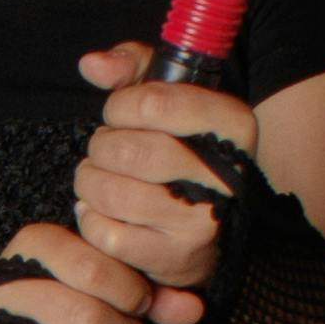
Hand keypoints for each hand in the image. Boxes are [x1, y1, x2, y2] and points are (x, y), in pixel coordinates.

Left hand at [71, 40, 260, 323]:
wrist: (213, 222)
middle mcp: (226, 175)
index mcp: (234, 124)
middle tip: (106, 150)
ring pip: (113, 193)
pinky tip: (102, 211)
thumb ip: (133, 67)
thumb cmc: (181, 147)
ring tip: (100, 178)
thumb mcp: (170, 95)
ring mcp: (203, 221)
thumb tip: (90, 64)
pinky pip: (109, 235)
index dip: (121, 106)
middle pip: (129, 151)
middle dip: (102, 147)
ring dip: (91, 181)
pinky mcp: (177, 259)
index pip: (155, 103)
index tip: (119, 113)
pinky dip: (92, 220)